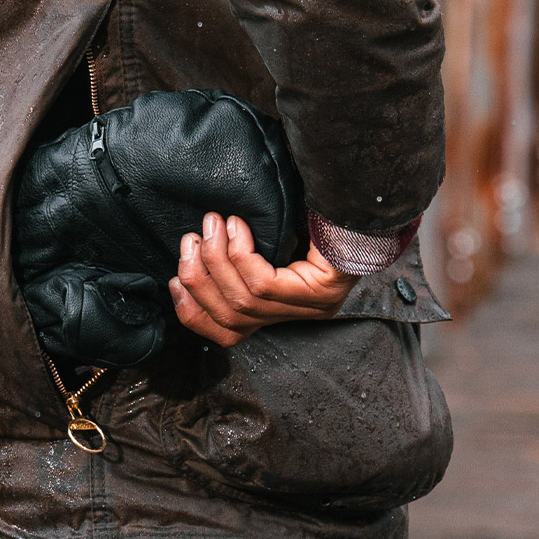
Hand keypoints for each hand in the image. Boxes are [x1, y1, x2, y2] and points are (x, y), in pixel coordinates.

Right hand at [170, 212, 352, 345]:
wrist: (364, 204)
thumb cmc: (317, 217)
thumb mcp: (273, 244)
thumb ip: (243, 259)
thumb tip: (198, 252)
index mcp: (284, 311)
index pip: (229, 334)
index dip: (194, 313)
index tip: (175, 281)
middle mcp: (298, 315)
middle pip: (231, 317)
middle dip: (199, 278)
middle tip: (190, 240)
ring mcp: (311, 306)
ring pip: (244, 300)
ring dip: (216, 260)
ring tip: (210, 226)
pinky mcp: (319, 292)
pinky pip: (264, 284)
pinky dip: (241, 255)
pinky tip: (237, 228)